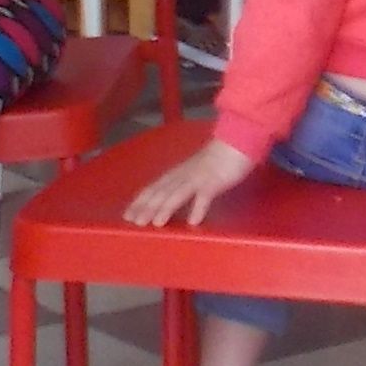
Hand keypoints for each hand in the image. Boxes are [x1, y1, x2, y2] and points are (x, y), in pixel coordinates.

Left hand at [125, 137, 256, 225]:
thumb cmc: (217, 158)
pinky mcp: (214, 181)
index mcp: (177, 173)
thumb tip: (170, 198)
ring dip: (166, 208)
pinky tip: (193, 221)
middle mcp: (183, 175)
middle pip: (161, 192)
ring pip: (178, 194)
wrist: (238, 141)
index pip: (153, 188)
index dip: (140, 201)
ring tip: (156, 224)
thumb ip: (183, 183)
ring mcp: (198, 178)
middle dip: (147, 207)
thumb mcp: (195, 171)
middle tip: (134, 223)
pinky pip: (205, 196)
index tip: (127, 215)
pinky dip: (198, 208)